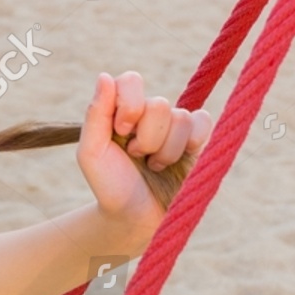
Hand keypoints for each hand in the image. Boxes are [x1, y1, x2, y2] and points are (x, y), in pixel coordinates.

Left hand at [77, 72, 212, 227]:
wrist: (134, 218)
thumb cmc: (110, 186)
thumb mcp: (91, 154)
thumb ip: (95, 115)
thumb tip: (104, 76)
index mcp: (121, 112)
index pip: (131, 81)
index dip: (129, 104)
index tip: (121, 132)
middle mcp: (148, 114)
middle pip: (158, 104)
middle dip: (146, 138)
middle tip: (136, 157)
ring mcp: (174, 125)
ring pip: (181, 117)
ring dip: (165, 150)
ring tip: (153, 166)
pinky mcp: (197, 139)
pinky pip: (203, 122)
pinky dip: (191, 143)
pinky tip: (177, 161)